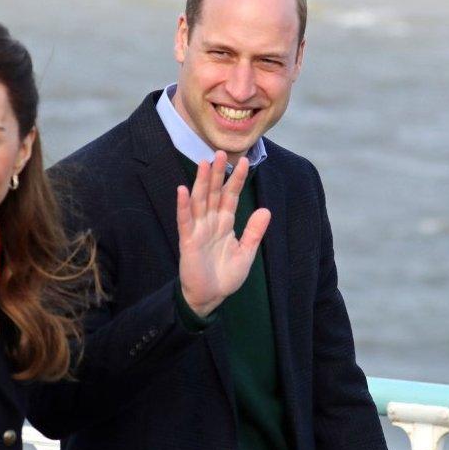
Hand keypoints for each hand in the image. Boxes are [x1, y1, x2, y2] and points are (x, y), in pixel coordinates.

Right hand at [177, 151, 270, 317]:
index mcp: (225, 224)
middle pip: (214, 193)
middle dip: (218, 174)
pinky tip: (182, 189)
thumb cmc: (225, 276)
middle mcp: (211, 222)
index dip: (236, 180)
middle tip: (221, 152)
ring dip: (201, 182)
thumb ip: (254, 232)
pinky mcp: (187, 240)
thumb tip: (266, 210)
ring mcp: (198, 230)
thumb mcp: (246, 253)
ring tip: (204, 163)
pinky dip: (182, 205)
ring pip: (199, 201)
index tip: (244, 161)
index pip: (231, 197)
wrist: (210, 297)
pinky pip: (184, 220)